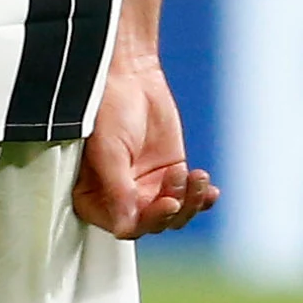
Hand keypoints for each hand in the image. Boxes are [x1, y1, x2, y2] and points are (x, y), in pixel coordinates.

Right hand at [74, 52, 216, 240]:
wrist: (129, 76)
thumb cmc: (107, 106)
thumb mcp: (109, 149)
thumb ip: (117, 189)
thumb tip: (125, 227)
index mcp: (93, 193)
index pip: (119, 226)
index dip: (145, 221)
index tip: (165, 203)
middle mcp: (119, 196)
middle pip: (150, 224)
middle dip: (169, 210)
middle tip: (178, 186)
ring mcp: (146, 188)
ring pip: (173, 216)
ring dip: (189, 201)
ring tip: (195, 175)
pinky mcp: (169, 176)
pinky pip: (189, 199)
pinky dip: (202, 198)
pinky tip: (209, 190)